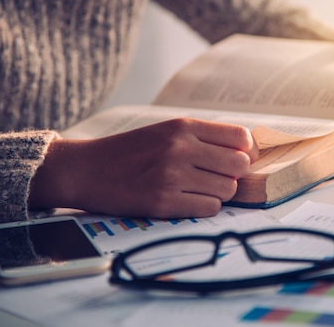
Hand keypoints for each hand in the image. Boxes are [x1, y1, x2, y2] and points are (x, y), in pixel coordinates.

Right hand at [28, 118, 257, 217]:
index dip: (247, 152)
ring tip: (196, 189)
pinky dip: (203, 207)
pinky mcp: (163, 202)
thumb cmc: (130, 151)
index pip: (241, 137)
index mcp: (183, 126)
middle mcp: (180, 148)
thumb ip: (202, 137)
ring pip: (228, 190)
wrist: (86, 169)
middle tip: (217, 177)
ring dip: (218, 193)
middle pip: (240, 166)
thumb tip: (246, 153)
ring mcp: (172, 175)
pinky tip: (186, 200)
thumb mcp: (165, 131)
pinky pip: (209, 208)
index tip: (240, 160)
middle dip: (234, 175)